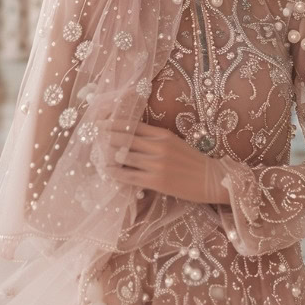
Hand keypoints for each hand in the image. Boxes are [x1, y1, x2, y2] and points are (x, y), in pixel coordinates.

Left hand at [100, 119, 229, 204]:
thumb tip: (131, 137)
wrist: (211, 178)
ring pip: (125, 157)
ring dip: (108, 155)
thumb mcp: (174, 142)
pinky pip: (130, 177)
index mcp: (162, 134)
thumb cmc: (192, 160)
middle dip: (106, 136)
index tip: (100, 122)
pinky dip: (116, 174)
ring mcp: (156, 164)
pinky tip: (107, 172)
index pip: (132, 125)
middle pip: (125, 138)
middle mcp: (158, 146)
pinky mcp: (156, 181)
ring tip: (97, 154)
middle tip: (93, 135)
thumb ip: (154, 139)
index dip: (114, 123)